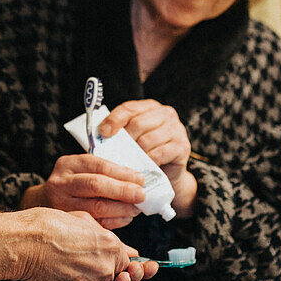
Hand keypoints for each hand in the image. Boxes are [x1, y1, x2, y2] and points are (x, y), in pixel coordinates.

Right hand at [14, 208, 156, 280]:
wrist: (22, 242)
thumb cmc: (47, 225)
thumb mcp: (81, 220)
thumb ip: (105, 236)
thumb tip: (128, 250)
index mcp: (109, 245)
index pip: (126, 259)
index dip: (128, 262)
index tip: (137, 266)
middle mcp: (104, 267)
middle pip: (118, 277)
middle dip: (124, 278)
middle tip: (129, 276)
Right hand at [23, 153, 146, 229]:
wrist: (44, 202)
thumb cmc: (71, 183)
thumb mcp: (81, 169)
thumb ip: (103, 171)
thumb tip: (137, 178)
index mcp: (67, 164)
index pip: (98, 165)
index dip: (122, 172)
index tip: (140, 178)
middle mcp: (60, 183)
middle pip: (96, 185)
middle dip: (123, 190)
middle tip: (141, 195)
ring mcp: (61, 205)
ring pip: (97, 208)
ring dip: (122, 209)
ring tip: (136, 208)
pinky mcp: (67, 223)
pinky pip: (96, 223)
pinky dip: (115, 221)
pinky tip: (126, 218)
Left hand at [99, 99, 197, 217]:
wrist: (169, 173)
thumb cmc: (146, 152)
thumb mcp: (133, 138)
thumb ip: (120, 133)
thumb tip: (99, 135)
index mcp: (150, 107)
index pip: (129, 108)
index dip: (114, 119)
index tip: (103, 132)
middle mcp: (166, 113)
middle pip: (137, 124)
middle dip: (124, 140)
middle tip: (115, 153)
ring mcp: (176, 129)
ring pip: (147, 140)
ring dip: (134, 153)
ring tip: (126, 162)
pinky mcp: (182, 146)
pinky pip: (158, 153)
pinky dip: (147, 162)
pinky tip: (140, 168)